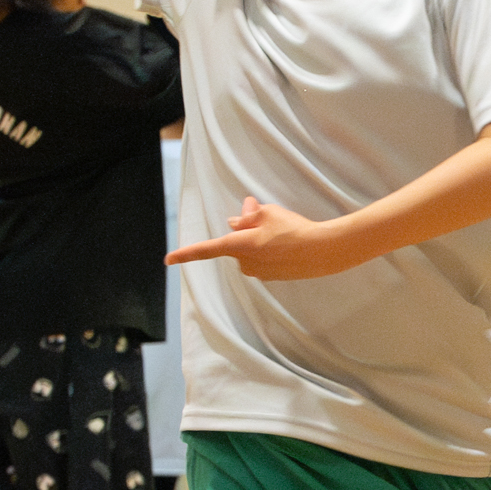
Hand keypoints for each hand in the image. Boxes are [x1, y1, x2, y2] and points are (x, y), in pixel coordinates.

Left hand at [167, 195, 351, 281]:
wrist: (322, 250)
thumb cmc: (292, 229)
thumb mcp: (268, 213)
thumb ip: (247, 217)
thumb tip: (236, 220)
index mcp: (239, 246)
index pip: (206, 250)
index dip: (186, 254)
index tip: (168, 260)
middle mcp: (245, 263)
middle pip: (236, 243)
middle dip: (245, 229)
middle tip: (261, 212)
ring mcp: (260, 273)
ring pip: (251, 251)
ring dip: (259, 239)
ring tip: (283, 229)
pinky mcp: (274, 277)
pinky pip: (265, 260)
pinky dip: (271, 250)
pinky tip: (288, 243)